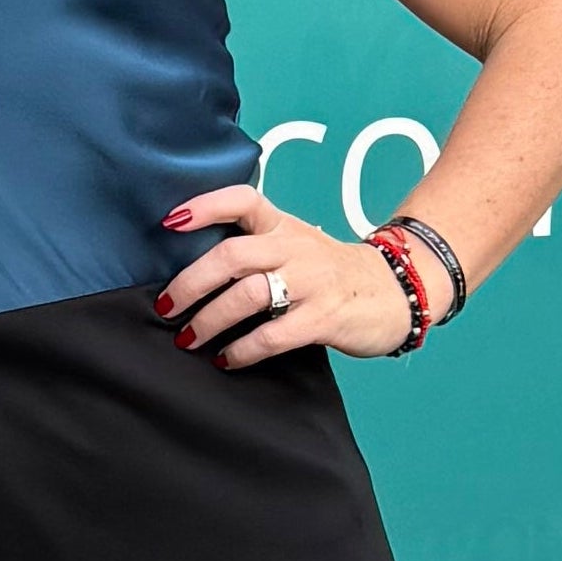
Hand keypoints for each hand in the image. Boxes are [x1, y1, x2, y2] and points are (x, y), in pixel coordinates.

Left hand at [155, 183, 421, 366]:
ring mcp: (311, 283)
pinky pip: (272, 335)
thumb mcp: (297, 245)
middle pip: (232, 256)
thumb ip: (255, 249)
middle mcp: (295, 248)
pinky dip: (242, 350)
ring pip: (247, 295)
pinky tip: (227, 359)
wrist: (395, 291)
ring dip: (209, 319)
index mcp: (284, 226)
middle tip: (166, 307)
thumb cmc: (331, 274)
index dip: (205, 207)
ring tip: (189, 338)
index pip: (242, 201)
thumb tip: (194, 274)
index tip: (170, 221)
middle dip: (190, 283)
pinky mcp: (323, 318)